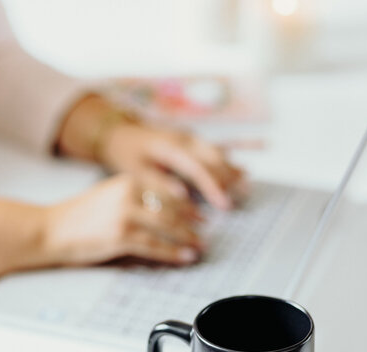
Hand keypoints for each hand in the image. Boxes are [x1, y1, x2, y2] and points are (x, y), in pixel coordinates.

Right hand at [46, 174, 202, 266]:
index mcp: (128, 181)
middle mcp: (129, 194)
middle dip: (192, 224)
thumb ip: (136, 199)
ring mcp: (125, 215)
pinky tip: (185, 256)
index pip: (168, 192)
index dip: (188, 207)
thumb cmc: (78, 216)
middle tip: (204, 234)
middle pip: (172, 209)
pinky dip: (174, 252)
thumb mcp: (109, 195)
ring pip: (168, 227)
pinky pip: (155, 245)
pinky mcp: (121, 236)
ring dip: (188, 238)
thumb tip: (166, 213)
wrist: (51, 229)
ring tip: (200, 246)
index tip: (200, 217)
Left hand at [98, 122, 242, 209]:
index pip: (198, 169)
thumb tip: (182, 196)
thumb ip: (159, 184)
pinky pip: (215, 148)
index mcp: (170, 147)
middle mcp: (184, 139)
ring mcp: (190, 137)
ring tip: (247, 185)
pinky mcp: (191, 139)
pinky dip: (231, 157)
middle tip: (244, 196)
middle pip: (214, 158)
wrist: (118, 131)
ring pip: (218, 152)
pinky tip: (247, 163)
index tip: (224, 205)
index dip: (214, 187)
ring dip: (233, 168)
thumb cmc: (125, 154)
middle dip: (230, 178)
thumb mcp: (135, 171)